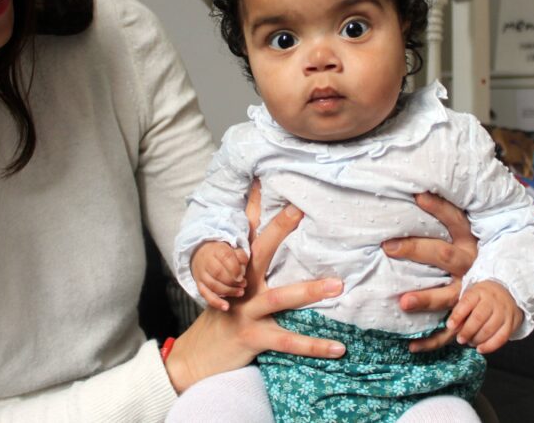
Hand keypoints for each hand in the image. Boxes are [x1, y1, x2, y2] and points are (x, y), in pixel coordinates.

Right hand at [165, 202, 344, 392]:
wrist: (195, 357)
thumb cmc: (223, 319)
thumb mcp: (232, 289)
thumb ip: (251, 268)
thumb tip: (276, 248)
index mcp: (238, 270)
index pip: (245, 230)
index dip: (252, 204)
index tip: (262, 176)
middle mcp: (241, 285)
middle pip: (259, 251)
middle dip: (278, 229)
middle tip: (299, 209)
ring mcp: (245, 310)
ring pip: (279, 297)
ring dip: (309, 290)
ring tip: (338, 285)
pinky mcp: (252, 336)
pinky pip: (287, 340)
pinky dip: (314, 346)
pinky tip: (338, 348)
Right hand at [190, 241, 248, 310]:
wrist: (202, 254)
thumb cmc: (223, 254)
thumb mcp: (233, 249)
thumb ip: (241, 257)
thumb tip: (243, 270)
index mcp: (217, 250)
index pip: (225, 257)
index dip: (235, 268)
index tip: (242, 276)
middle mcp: (207, 261)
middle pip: (218, 272)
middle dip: (232, 281)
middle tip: (244, 285)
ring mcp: (202, 274)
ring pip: (213, 285)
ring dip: (228, 291)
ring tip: (240, 293)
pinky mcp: (199, 285)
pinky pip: (206, 295)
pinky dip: (216, 302)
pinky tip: (226, 307)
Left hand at [381, 192, 477, 352]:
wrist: (506, 291)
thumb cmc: (475, 254)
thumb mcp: (470, 233)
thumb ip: (448, 216)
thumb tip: (416, 190)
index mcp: (471, 242)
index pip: (455, 219)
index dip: (439, 206)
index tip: (417, 195)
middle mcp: (471, 266)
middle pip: (443, 255)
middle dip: (416, 250)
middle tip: (388, 246)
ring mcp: (469, 292)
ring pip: (447, 296)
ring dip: (425, 299)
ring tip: (402, 302)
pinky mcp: (467, 316)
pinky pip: (449, 332)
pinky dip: (431, 341)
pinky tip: (411, 346)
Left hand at [448, 280, 522, 353]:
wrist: (508, 292)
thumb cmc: (483, 297)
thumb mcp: (470, 296)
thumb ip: (461, 309)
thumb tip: (452, 326)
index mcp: (479, 291)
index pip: (467, 302)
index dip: (457, 315)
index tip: (450, 326)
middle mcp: (493, 300)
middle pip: (479, 317)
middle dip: (467, 331)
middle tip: (460, 339)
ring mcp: (504, 311)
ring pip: (490, 329)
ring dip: (477, 339)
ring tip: (469, 342)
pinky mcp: (512, 322)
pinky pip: (502, 338)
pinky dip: (490, 346)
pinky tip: (480, 349)